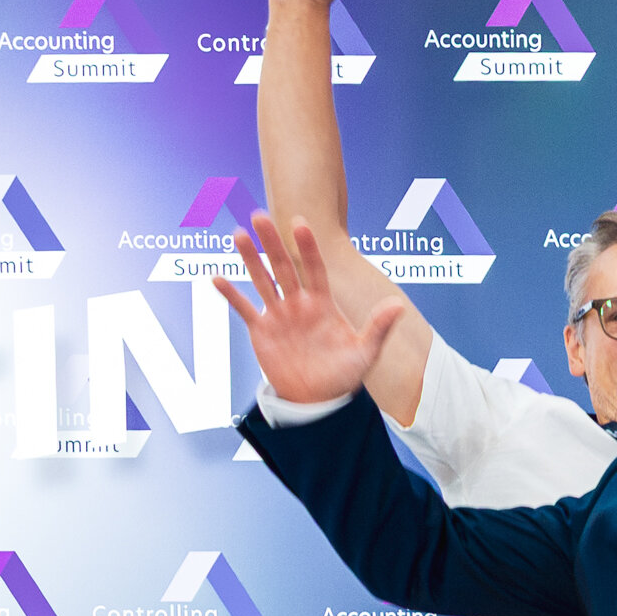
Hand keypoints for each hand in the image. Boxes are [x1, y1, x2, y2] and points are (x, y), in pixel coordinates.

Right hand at [214, 214, 403, 404]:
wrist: (318, 400)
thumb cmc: (344, 375)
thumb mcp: (365, 353)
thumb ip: (378, 328)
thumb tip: (398, 306)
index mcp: (322, 304)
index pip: (315, 268)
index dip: (308, 247)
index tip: (301, 223)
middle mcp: (299, 304)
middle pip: (284, 267)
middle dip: (273, 242)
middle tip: (261, 215)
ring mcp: (279, 315)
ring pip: (262, 280)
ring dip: (250, 259)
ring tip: (239, 234)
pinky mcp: (261, 330)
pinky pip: (244, 309)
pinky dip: (231, 295)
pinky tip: (217, 278)